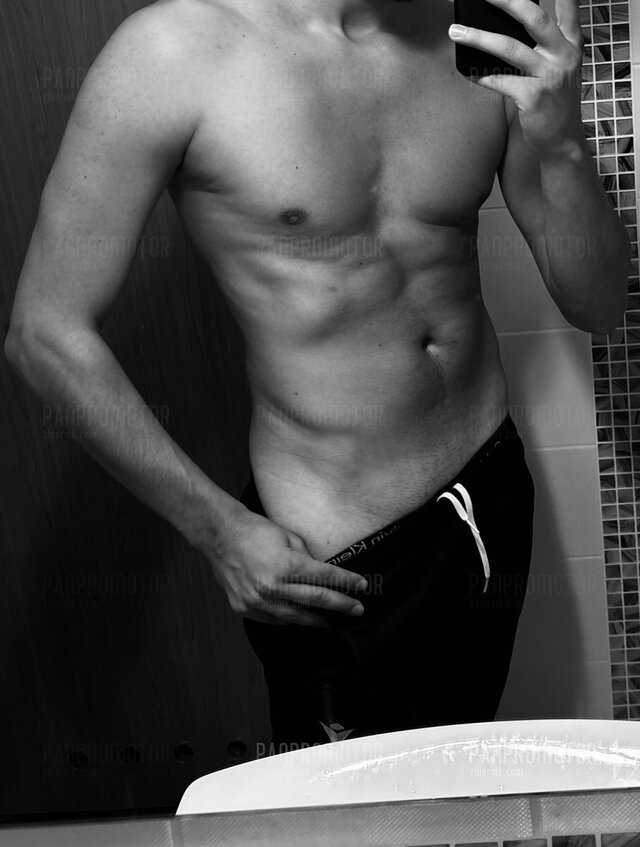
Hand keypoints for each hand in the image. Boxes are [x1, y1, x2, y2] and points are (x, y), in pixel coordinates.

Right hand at [200, 504, 367, 625]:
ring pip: (295, 617)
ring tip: (331, 620)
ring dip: (317, 619)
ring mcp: (256, 601)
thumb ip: (307, 559)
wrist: (219, 535)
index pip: (325, 577)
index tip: (362, 586)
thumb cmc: (255, 531)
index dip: (346, 582)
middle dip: (340, 605)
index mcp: (286, 565)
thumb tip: (324, 575)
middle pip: (316, 601)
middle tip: (357, 609)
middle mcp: (272, 587)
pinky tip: (300, 616)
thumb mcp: (289, 538)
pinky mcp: (244, 608)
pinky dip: (289, 618)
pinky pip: (274, 619)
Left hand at [449, 0, 584, 159]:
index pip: (568, 10)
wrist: (563, 141)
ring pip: (510, 48)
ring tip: (456, 31)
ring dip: (479, 38)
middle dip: (507, 1)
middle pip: (534, 18)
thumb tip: (507, 31)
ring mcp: (549, 76)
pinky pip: (501, 81)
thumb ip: (545, 48)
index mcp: (571, 45)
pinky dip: (483, 77)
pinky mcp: (534, 97)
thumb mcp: (561, 70)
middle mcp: (563, 56)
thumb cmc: (555, 104)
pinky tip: (470, 74)